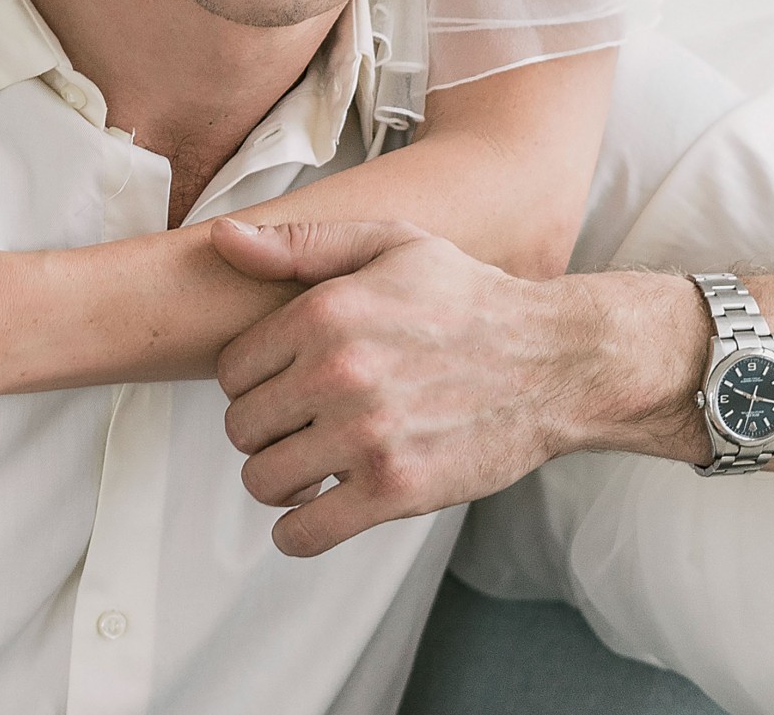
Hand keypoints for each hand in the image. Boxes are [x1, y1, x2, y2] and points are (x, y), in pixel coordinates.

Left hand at [211, 219, 687, 557]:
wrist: (552, 360)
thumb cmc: (466, 298)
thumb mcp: (389, 245)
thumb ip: (300, 244)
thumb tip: (221, 238)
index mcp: (327, 310)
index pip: (230, 367)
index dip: (253, 378)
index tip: (286, 379)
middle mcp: (339, 371)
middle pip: (241, 426)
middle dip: (266, 427)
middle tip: (304, 421)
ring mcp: (366, 434)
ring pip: (263, 481)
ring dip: (282, 479)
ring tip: (315, 462)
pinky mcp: (394, 489)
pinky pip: (304, 534)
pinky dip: (300, 530)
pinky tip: (322, 506)